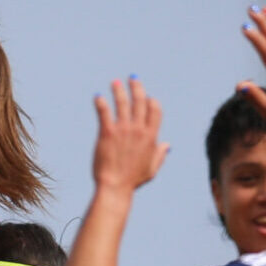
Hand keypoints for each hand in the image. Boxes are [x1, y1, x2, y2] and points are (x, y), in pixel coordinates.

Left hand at [92, 78, 168, 194]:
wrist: (115, 187)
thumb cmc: (132, 180)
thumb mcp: (152, 168)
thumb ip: (160, 155)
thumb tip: (168, 145)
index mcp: (151, 137)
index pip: (155, 110)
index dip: (151, 101)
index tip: (147, 97)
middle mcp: (138, 130)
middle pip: (140, 102)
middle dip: (137, 88)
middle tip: (132, 79)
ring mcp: (123, 130)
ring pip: (122, 103)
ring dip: (119, 90)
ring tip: (115, 82)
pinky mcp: (107, 133)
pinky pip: (104, 112)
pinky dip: (101, 103)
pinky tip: (97, 97)